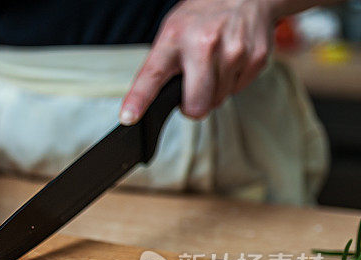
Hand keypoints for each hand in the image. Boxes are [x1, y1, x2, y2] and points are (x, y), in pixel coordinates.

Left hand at [120, 0, 275, 124]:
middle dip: (193, 106)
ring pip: (217, 101)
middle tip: (192, 90)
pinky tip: (230, 59)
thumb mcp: (172, 31)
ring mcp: (233, 51)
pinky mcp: (255, 57)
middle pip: (196, 105)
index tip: (129, 117)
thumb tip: (148, 102)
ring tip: (214, 63)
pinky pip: (237, 90)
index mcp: (174, 38)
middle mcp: (203, 44)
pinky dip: (232, 81)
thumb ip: (161, 65)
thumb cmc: (202, 17)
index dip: (139, 99)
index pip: (152, 74)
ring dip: (214, 90)